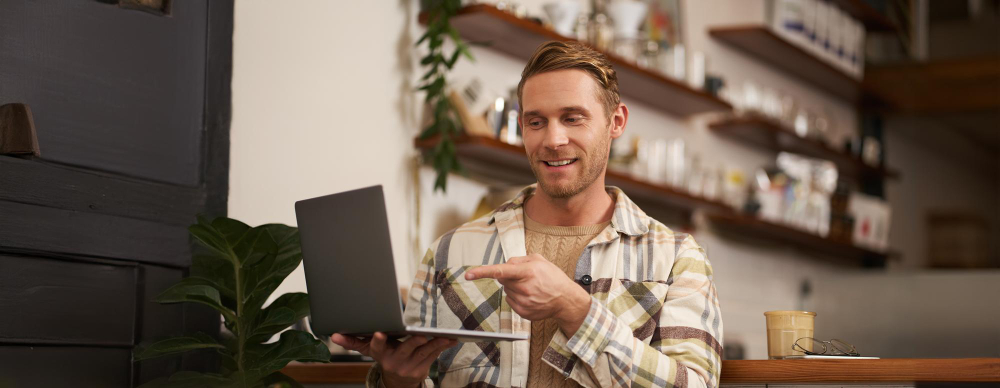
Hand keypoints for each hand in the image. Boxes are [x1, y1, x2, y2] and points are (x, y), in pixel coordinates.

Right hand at [331, 332, 456, 387]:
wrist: (397, 381)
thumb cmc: (384, 357)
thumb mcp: (368, 350)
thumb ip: (352, 342)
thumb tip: (334, 335)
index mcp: (380, 355)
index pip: (377, 348)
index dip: (378, 341)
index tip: (379, 334)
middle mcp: (394, 362)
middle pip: (405, 349)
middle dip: (413, 342)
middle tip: (421, 335)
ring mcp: (409, 367)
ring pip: (423, 353)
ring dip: (435, 344)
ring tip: (445, 335)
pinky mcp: (422, 369)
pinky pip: (433, 356)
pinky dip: (442, 347)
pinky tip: (451, 340)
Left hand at [465, 254, 590, 334]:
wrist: (566, 300)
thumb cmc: (553, 277)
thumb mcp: (539, 260)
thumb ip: (519, 259)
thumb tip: (505, 265)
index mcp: (527, 272)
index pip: (500, 271)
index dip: (482, 272)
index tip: (468, 275)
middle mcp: (524, 288)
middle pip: (502, 280)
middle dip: (509, 276)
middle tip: (526, 277)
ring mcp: (523, 302)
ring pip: (506, 290)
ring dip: (514, 287)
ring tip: (531, 288)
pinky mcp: (522, 312)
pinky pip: (510, 301)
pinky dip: (517, 297)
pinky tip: (531, 296)